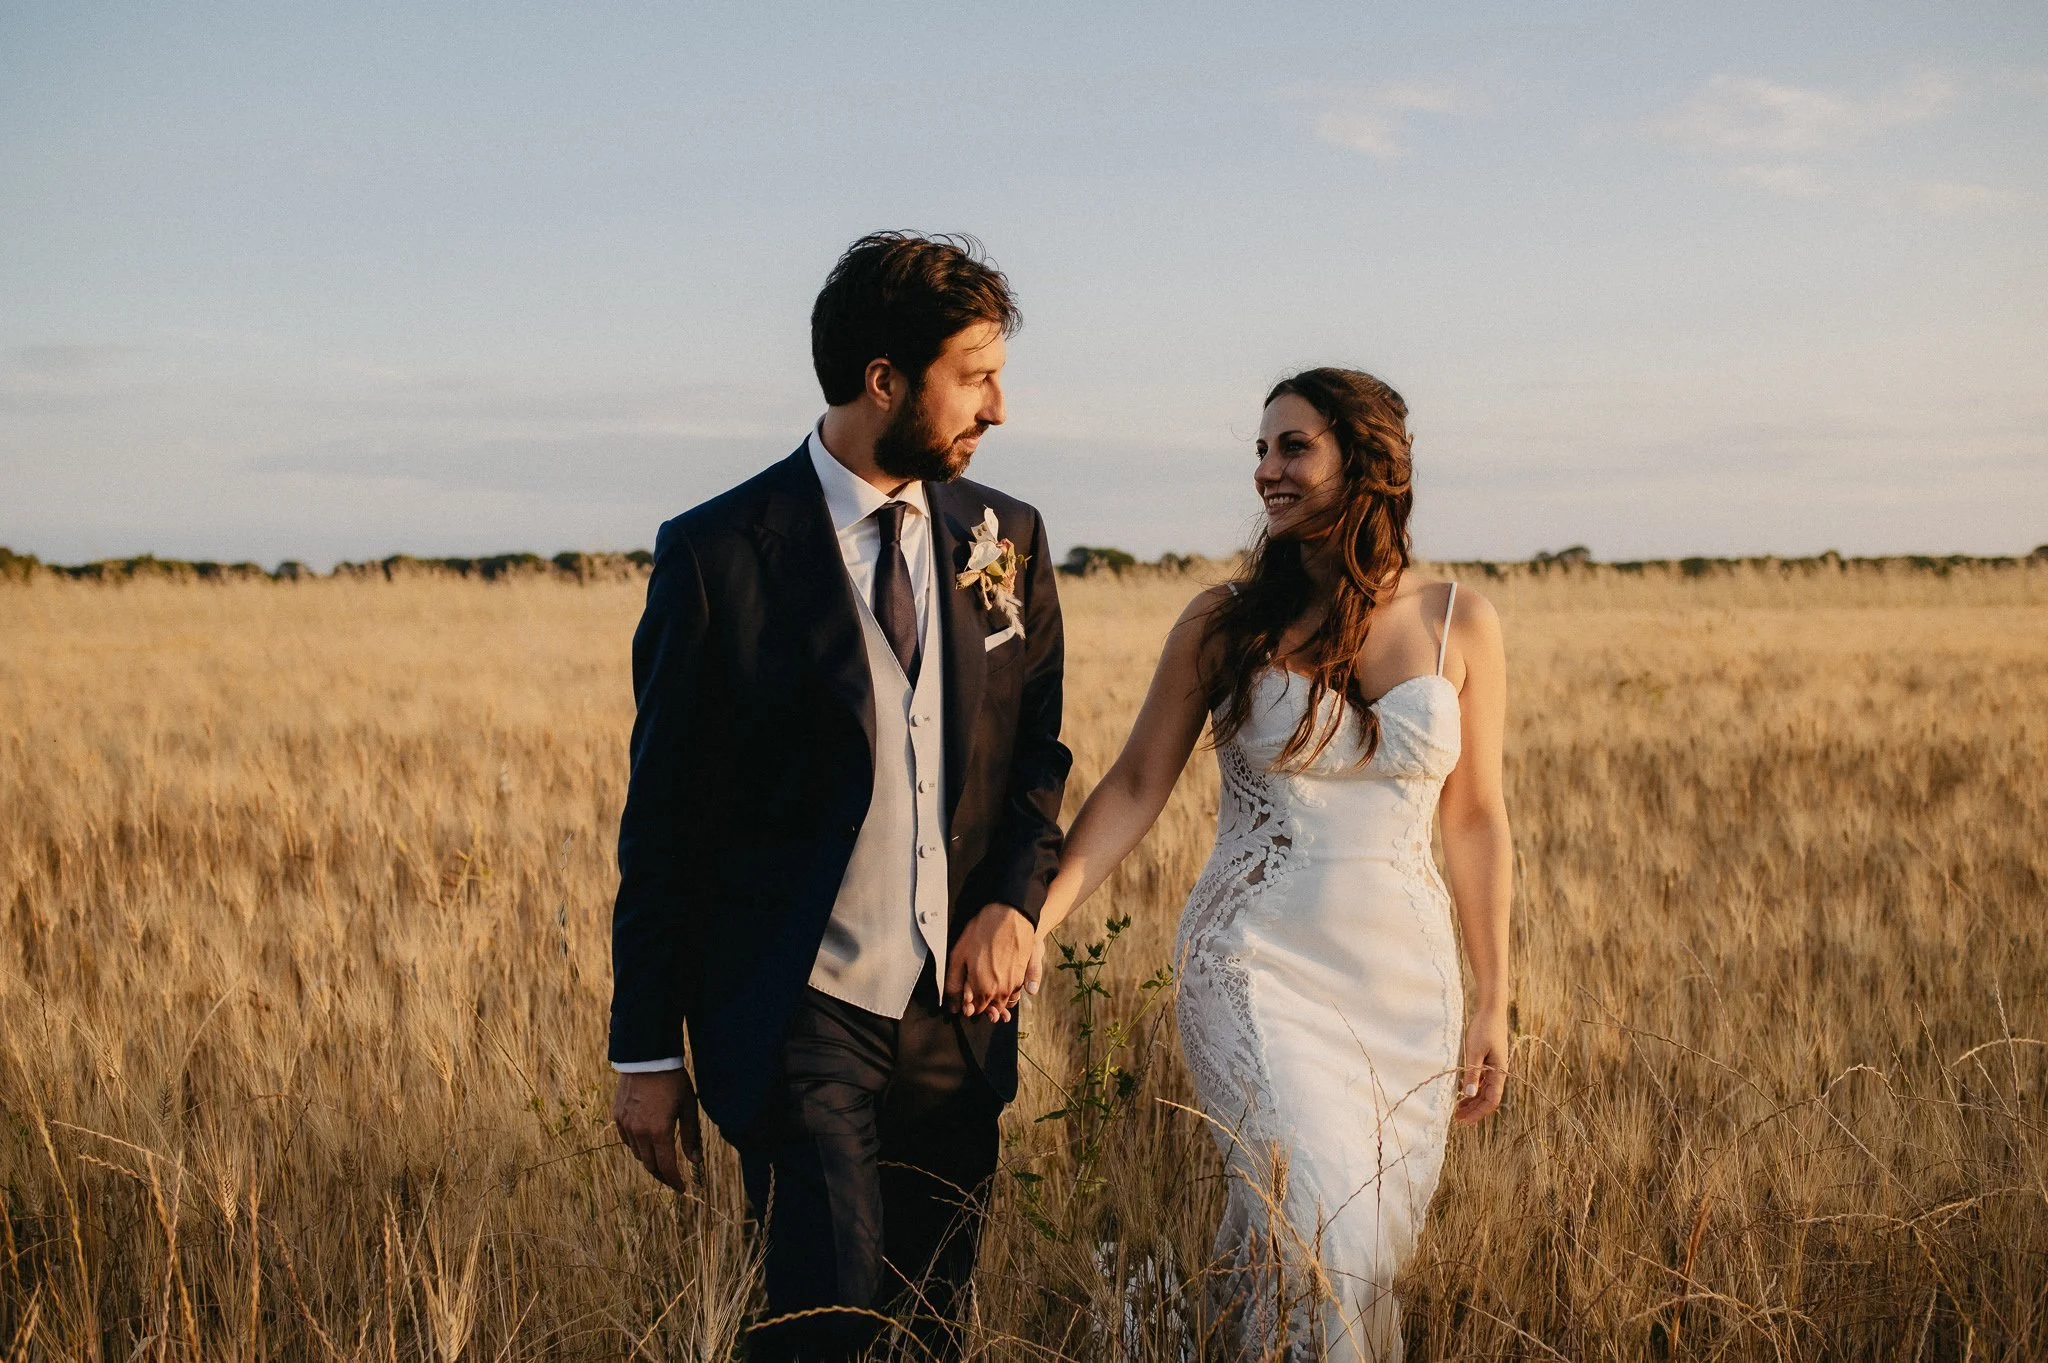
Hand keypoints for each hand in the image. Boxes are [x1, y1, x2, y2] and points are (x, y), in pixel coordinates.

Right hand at [612, 1068, 702, 1188]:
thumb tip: (696, 1161)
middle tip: (673, 1178)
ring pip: (637, 1154)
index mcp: (659, 1131)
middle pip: (650, 1165)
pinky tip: (647, 1142)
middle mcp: (639, 1132)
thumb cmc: (673, 1081)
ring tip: (662, 1159)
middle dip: (663, 1175)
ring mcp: (626, 1125)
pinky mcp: (618, 1117)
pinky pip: (627, 1140)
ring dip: (650, 1160)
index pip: (666, 1167)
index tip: (682, 1188)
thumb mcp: (688, 1107)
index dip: (674, 1181)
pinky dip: (637, 1146)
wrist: (647, 1057)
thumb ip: (691, 1136)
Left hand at [944, 902, 1033, 1019]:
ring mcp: (1015, 984)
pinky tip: (1001, 978)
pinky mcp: (1024, 975)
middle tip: (976, 989)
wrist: (1011, 915)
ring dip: (997, 999)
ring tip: (989, 983)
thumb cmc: (983, 932)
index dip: (969, 1005)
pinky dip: (1008, 990)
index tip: (966, 995)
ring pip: (1005, 1002)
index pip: (976, 1010)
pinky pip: (1016, 992)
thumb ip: (954, 984)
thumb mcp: (958, 956)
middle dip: (983, 1004)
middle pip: (992, 1009)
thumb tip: (954, 1006)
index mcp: (984, 990)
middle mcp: (1001, 991)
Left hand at [1453, 1006, 1509, 1123]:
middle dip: (1474, 1110)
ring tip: (1458, 1110)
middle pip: (1488, 1098)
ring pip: (1485, 1090)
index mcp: (1499, 1072)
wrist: (1491, 1010)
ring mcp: (1494, 1067)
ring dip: (1472, 1101)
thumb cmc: (1483, 1028)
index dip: (1478, 1112)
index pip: (1492, 1100)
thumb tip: (1469, 1095)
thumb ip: (1472, 1074)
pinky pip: (1482, 1081)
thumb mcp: (1474, 1052)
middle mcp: (1499, 1072)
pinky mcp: (1489, 1062)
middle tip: (1457, 1119)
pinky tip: (1462, 1093)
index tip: (1464, 1120)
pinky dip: (1473, 1089)